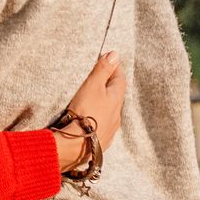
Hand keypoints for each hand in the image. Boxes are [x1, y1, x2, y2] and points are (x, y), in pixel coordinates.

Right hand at [52, 51, 124, 171]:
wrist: (79, 145)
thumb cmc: (86, 111)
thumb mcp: (92, 85)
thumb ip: (103, 70)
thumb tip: (115, 54)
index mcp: (116, 99)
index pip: (120, 79)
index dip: (114, 68)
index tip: (108, 60)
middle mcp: (117, 114)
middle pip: (116, 95)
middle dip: (109, 85)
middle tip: (99, 76)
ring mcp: (110, 128)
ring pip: (110, 110)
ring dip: (103, 102)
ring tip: (92, 97)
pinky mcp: (101, 139)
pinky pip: (102, 123)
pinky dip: (98, 116)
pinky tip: (90, 118)